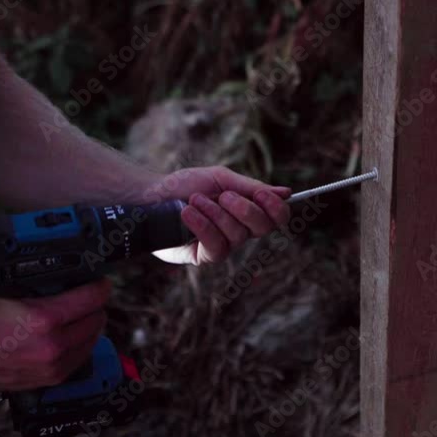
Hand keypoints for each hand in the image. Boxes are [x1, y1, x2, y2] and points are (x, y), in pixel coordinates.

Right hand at [0, 280, 109, 389]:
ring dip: (91, 324)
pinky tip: (75, 333)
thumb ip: (34, 281)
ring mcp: (53, 365)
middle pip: (95, 319)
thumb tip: (63, 268)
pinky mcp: (51, 378)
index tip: (101, 282)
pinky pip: (81, 357)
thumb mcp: (2, 289)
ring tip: (82, 314)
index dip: (99, 287)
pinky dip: (82, 343)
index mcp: (42, 319)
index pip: (90, 299)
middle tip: (89, 296)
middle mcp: (52, 345)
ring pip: (92, 339)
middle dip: (95, 305)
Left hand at [143, 166, 291, 263]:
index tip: (262, 195)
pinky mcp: (204, 257)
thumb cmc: (185, 186)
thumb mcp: (220, 179)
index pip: (277, 218)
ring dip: (215, 213)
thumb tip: (286, 192)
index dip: (276, 209)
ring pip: (237, 235)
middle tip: (223, 195)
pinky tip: (187, 213)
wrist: (150, 196)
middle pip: (262, 227)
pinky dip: (202, 226)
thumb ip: (251, 187)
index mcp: (248, 211)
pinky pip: (216, 246)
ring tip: (194, 200)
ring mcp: (223, 246)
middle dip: (244, 209)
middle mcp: (240, 231)